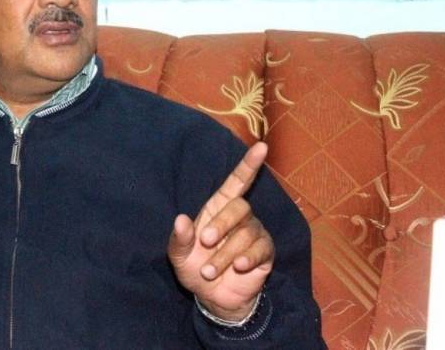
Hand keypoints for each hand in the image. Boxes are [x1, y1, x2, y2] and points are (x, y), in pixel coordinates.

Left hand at [167, 142, 274, 321]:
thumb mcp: (179, 256)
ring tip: (210, 271)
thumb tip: (181, 219)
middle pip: (240, 207)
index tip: (262, 146)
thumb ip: (179, 239)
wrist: (212, 298)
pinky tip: (237, 268)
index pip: (237, 182)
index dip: (248, 164)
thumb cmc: (195, 269)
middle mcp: (239, 218)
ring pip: (246, 233)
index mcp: (218, 209)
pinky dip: (245, 259)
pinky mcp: (265, 253)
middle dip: (221, 224)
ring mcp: (254, 234)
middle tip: (206, 242)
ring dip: (225, 254)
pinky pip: (260, 249)